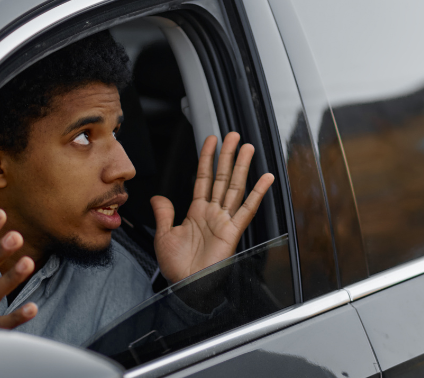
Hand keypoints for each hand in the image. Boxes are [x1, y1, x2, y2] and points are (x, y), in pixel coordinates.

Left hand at [151, 132, 275, 283]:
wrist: (186, 287)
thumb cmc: (177, 268)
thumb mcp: (163, 237)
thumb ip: (164, 214)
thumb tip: (157, 198)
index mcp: (197, 212)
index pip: (204, 178)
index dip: (207, 158)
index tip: (211, 141)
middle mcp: (213, 213)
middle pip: (222, 177)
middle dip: (228, 156)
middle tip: (234, 136)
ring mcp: (224, 221)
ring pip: (235, 187)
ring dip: (242, 167)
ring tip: (248, 148)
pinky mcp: (233, 231)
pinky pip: (247, 209)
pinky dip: (258, 193)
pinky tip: (265, 178)